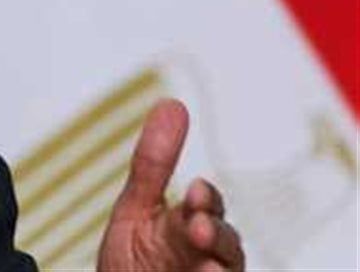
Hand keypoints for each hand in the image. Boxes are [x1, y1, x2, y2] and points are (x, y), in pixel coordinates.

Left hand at [96, 99, 244, 271]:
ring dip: (219, 265)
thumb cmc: (132, 261)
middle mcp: (205, 256)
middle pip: (224, 243)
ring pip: (227, 269)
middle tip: (197, 227)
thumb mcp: (135, 209)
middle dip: (215, 235)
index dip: (206, 199)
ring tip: (205, 266)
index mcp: (189, 227)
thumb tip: (172, 104)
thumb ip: (153, 164)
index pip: (208, 207)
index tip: (196, 190)